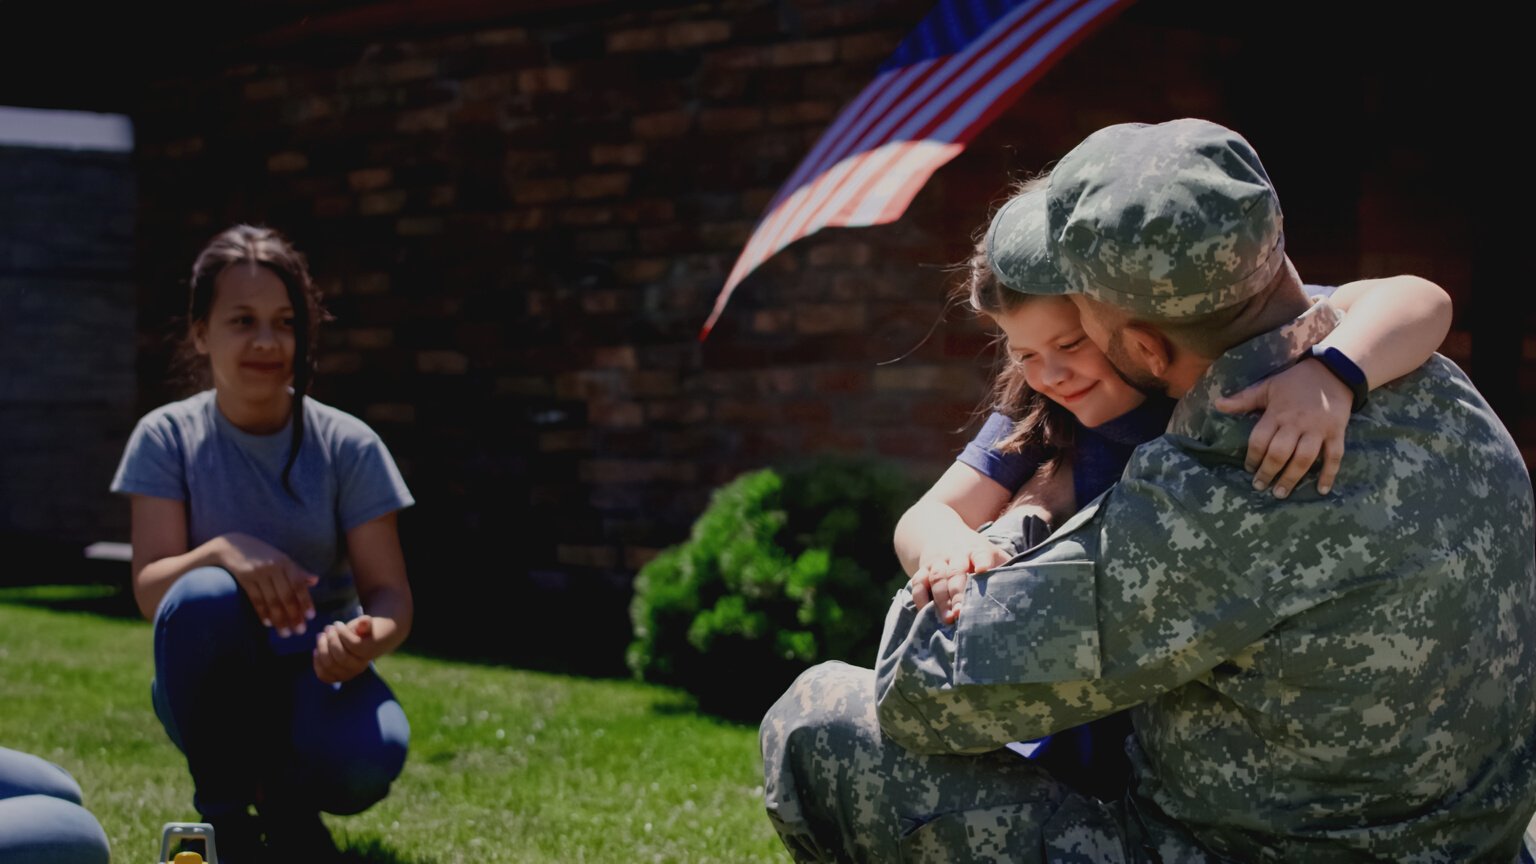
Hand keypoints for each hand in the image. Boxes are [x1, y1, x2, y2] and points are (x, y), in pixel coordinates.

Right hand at [219, 533, 317, 634]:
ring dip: (279, 619)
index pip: (298, 584)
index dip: (305, 601)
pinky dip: (263, 613)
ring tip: (285, 633)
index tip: (311, 617)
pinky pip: (256, 599)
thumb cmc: (261, 554)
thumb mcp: (280, 558)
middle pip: (286, 595)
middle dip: (294, 615)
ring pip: (271, 600)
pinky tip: (268, 624)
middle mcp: (273, 567)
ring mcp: (258, 573)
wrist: (231, 546)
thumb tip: (315, 581)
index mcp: (285, 562)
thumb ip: (297, 571)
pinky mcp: (244, 579)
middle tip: (300, 631)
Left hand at [313, 615, 377, 684]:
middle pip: (341, 657)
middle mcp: (359, 667)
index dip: (343, 633)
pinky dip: (317, 662)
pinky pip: (323, 675)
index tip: (337, 623)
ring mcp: (347, 675)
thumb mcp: (366, 625)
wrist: (363, 646)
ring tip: (321, 636)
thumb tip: (363, 621)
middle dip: (331, 640)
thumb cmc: (362, 633)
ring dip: (322, 649)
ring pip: (330, 665)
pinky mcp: (336, 678)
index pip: (354, 645)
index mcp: (367, 653)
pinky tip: (316, 650)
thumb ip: (366, 623)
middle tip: (328, 628)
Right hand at [910, 536, 1009, 624]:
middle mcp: (955, 555)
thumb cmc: (976, 553)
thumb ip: (1005, 569)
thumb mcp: (993, 554)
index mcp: (977, 550)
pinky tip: (925, 613)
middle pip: (956, 572)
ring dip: (941, 599)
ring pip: (937, 578)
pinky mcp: (923, 570)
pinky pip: (918, 583)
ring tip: (948, 619)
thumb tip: (1025, 591)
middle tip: (961, 612)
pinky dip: (920, 598)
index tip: (984, 570)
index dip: (983, 561)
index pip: (981, 554)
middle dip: (958, 592)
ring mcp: (938, 562)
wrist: (940, 532)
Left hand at [1214, 358, 1350, 496]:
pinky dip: (1329, 474)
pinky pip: (1334, 456)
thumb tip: (1217, 404)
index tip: (1248, 469)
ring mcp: (1319, 429)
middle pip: (1280, 453)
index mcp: (1277, 413)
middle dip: (1268, 472)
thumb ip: (1244, 399)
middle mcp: (1297, 423)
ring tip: (1280, 493)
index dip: (1252, 457)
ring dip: (1292, 478)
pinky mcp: (1337, 432)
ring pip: (1304, 458)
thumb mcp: (1267, 387)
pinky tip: (1321, 490)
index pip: (1260, 440)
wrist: (1333, 371)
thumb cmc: (1294, 381)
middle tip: (1259, 486)